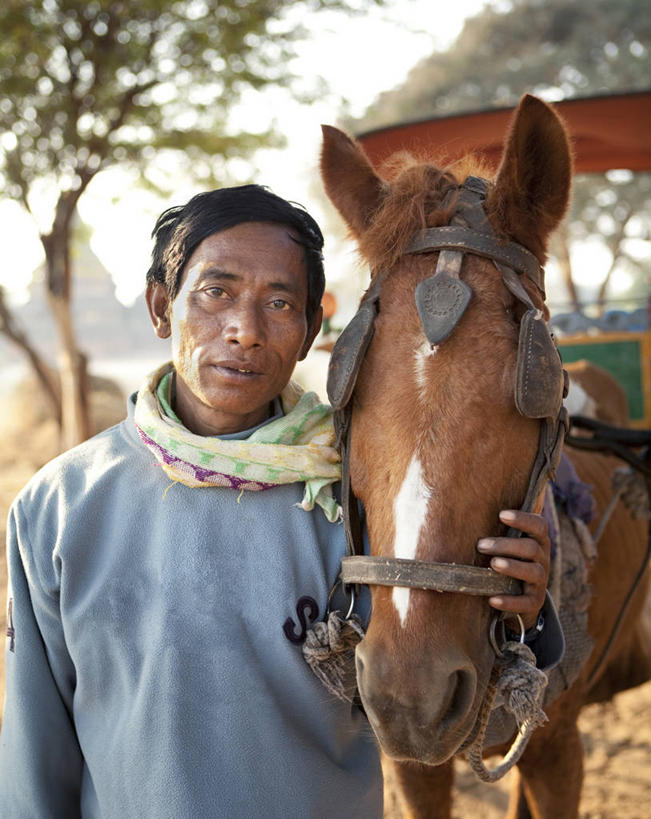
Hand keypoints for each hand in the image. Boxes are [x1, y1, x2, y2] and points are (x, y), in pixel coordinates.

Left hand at [476, 509, 550, 629]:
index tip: (501, 514)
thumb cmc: (505, 559)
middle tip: (481, 545)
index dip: (523, 519)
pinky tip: (492, 600)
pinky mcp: (534, 602)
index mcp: (537, 541)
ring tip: (493, 564)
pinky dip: (510, 601)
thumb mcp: (505, 545)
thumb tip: (460, 504)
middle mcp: (542, 560)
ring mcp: (540, 582)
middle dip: (506, 545)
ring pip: (534, 572)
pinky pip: (526, 603)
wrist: (519, 597)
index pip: (539, 525)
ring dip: (512, 567)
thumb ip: (494, 528)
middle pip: (532, 548)